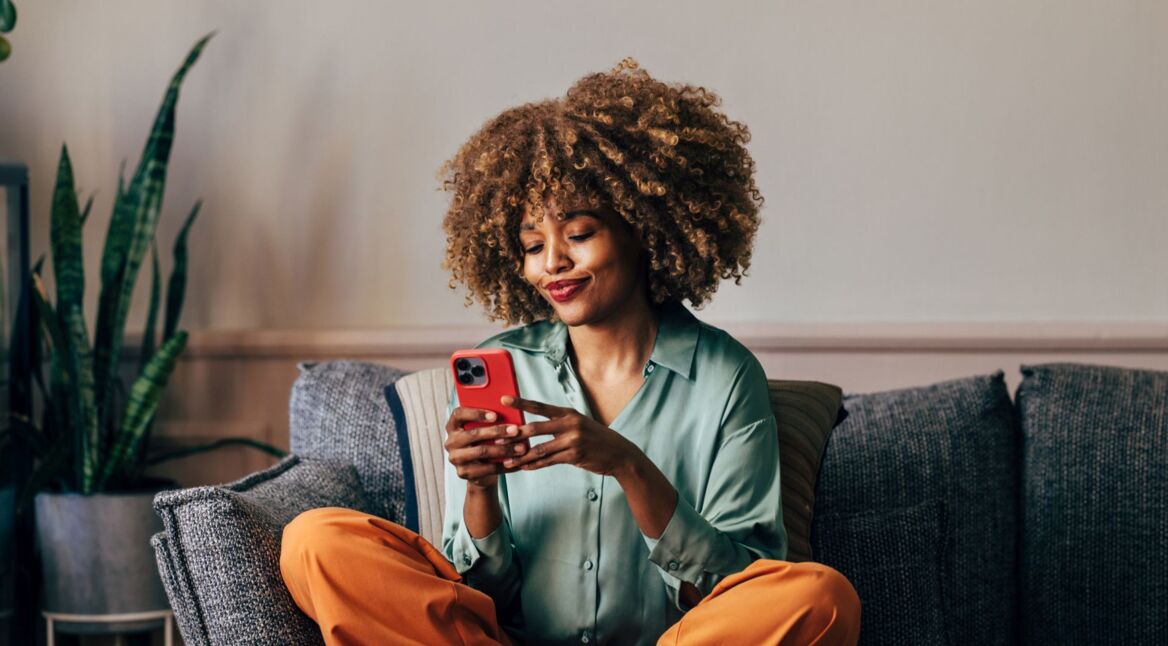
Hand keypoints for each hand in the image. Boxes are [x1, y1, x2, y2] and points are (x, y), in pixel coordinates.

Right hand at [444, 406, 529, 488]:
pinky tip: (518, 461)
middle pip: (473, 434)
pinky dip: (504, 465)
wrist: (480, 470)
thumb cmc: (485, 442)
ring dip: (504, 449)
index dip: (476, 413)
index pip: (459, 414)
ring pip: (481, 451)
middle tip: (516, 430)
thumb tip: (511, 412)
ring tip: (521, 448)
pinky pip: (486, 468)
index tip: (495, 415)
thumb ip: (491, 420)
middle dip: (497, 431)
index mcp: (453, 426)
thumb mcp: (485, 429)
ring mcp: (455, 458)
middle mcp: (450, 441)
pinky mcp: (464, 473)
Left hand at [498, 395, 639, 476]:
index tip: (504, 399)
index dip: (521, 403)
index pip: (540, 407)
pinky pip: (548, 461)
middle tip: (497, 437)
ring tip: (507, 460)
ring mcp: (572, 440)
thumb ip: (560, 424)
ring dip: (521, 455)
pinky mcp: (574, 455)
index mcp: (568, 413)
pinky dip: (535, 465)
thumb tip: (536, 427)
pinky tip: (524, 468)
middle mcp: (570, 424)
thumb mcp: (580, 424)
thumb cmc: (596, 439)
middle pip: (535, 428)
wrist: (619, 453)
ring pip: (539, 448)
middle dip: (515, 434)